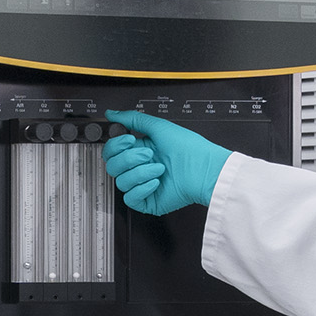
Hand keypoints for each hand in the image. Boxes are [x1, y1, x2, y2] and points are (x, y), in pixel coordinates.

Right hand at [102, 109, 229, 216]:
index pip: (111, 150)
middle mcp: (139, 167)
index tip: (130, 139)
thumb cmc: (189, 148)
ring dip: (141, 172)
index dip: (116, 145)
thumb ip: (132, 118)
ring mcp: (142, 185)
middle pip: (112, 166)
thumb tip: (112, 113)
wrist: (204, 169)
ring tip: (160, 168)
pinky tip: (157, 182)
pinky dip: (142, 189)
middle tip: (150, 154)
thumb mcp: (159, 127)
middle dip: (130, 158)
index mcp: (139, 150)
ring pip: (121, 182)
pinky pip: (130, 198)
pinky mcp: (148, 201)